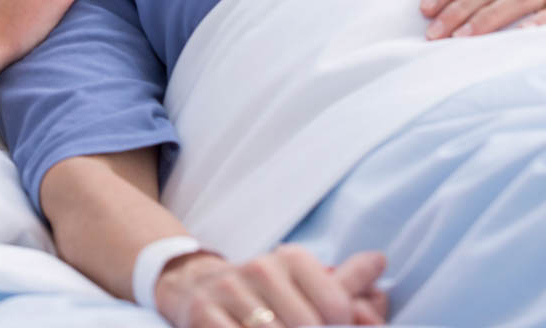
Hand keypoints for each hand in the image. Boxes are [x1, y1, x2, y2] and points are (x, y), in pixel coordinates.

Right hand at [154, 245, 386, 326]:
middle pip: (307, 326)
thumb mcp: (305, 282)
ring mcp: (230, 291)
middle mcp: (260, 268)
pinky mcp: (204, 315)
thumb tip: (381, 263)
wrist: (199, 288)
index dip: (341, 327)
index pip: (336, 305)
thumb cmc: (266, 292)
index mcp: (290, 259)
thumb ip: (346, 284)